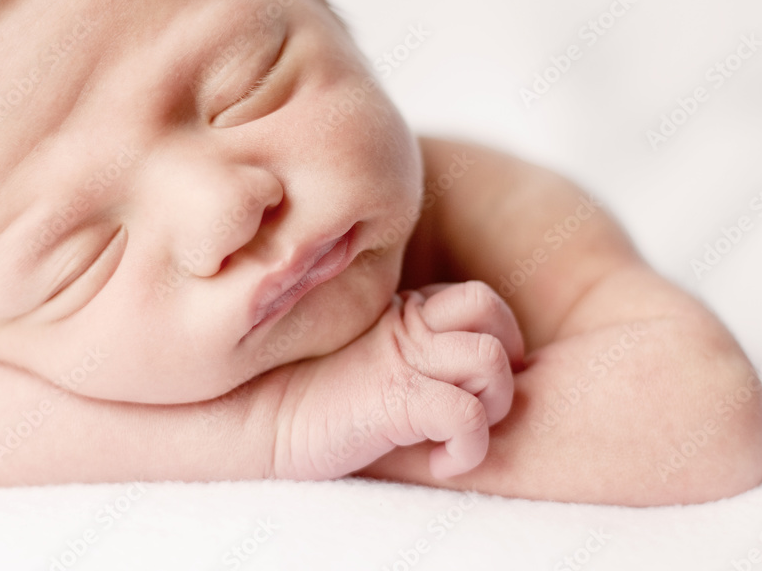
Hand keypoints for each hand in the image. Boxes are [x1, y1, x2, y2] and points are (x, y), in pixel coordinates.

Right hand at [270, 280, 523, 480]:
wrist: (255, 420)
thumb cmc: (309, 398)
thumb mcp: (367, 361)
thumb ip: (406, 349)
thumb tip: (460, 372)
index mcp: (402, 313)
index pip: (477, 298)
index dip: (496, 337)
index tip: (476, 386)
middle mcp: (404, 326)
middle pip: (489, 304)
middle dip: (505, 357)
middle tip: (481, 401)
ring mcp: (399, 359)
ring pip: (488, 358)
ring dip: (492, 404)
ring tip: (458, 435)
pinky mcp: (393, 399)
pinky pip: (465, 414)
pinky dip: (469, 448)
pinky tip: (443, 464)